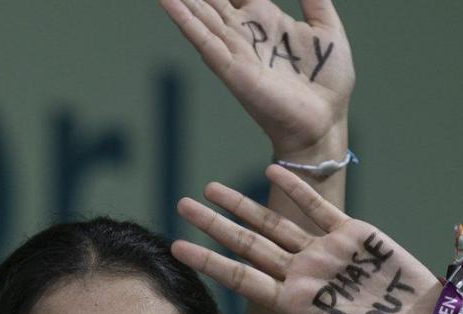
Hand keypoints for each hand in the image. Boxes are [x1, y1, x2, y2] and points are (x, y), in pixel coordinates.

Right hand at [160, 0, 353, 157]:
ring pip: (200, 17)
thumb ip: (315, 0)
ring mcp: (234, 51)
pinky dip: (183, 20)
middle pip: (210, 2)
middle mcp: (245, 34)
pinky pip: (202, 40)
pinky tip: (167, 1)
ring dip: (181, 1)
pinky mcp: (231, 69)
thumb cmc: (327, 82)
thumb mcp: (327, 30)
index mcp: (266, 21)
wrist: (324, 120)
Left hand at [172, 165, 440, 313]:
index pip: (240, 277)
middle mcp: (300, 273)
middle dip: (214, 225)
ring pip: (273, 222)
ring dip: (242, 204)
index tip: (177, 246)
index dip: (208, 261)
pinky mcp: (351, 234)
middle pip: (247, 244)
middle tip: (182, 204)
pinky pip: (317, 206)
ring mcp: (322, 252)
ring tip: (210, 187)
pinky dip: (295, 188)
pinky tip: (270, 171)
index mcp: (293, 302)